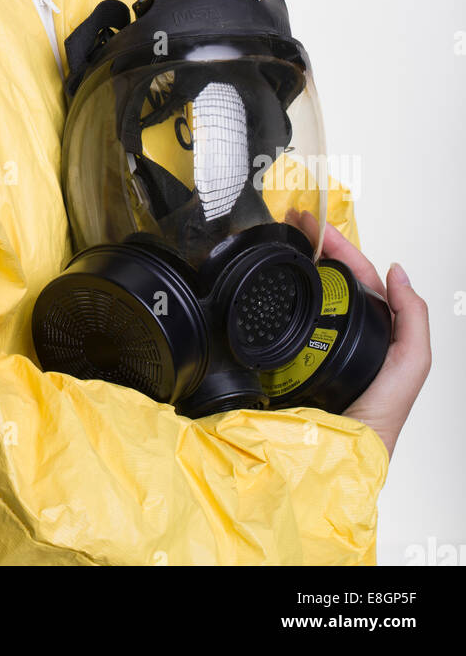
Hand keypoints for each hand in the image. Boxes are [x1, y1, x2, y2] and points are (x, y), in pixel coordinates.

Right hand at [284, 209, 430, 462]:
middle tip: (292, 222)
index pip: (356, 278)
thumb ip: (413, 321)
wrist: (328, 455)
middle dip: (312, 247)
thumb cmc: (373, 420)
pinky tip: (263, 279)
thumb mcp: (410, 367)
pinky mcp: (279, 355)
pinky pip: (275, 316)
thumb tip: (399, 272)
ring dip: (292, 264)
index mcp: (371, 333)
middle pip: (326, 278)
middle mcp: (339, 334)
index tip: (315, 227)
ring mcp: (307, 343)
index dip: (340, 248)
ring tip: (278, 239)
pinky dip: (271, 295)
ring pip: (301, 293)